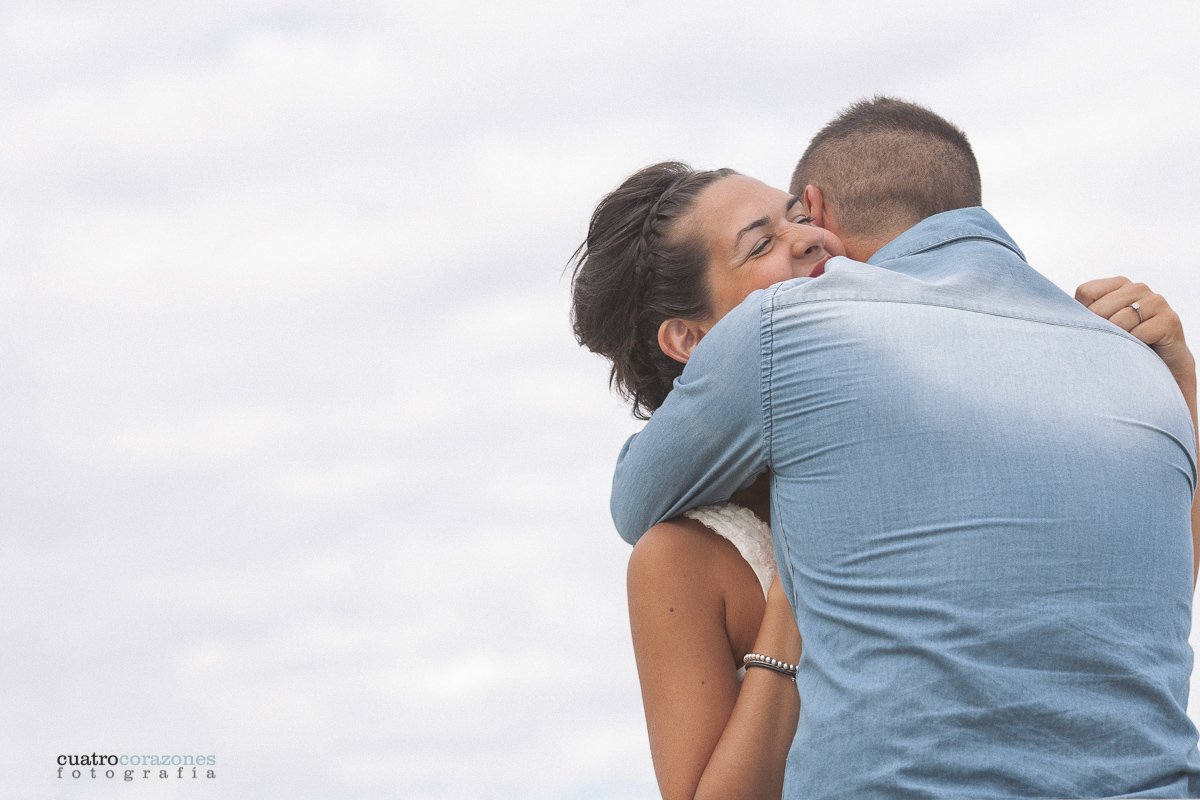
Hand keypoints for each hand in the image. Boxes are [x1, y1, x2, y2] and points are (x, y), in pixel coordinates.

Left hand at [1075, 276, 1195, 385]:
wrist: (1161, 364)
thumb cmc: (1124, 343)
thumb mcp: (1100, 326)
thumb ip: (1082, 315)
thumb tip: (1049, 314)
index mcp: (1119, 284)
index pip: (1086, 291)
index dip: (1083, 314)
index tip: (1091, 329)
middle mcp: (1138, 288)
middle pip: (1100, 308)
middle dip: (1097, 330)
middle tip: (1105, 343)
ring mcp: (1156, 302)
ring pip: (1119, 320)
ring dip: (1115, 339)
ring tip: (1121, 346)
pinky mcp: (1170, 320)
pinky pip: (1140, 333)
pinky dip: (1133, 346)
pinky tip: (1137, 349)